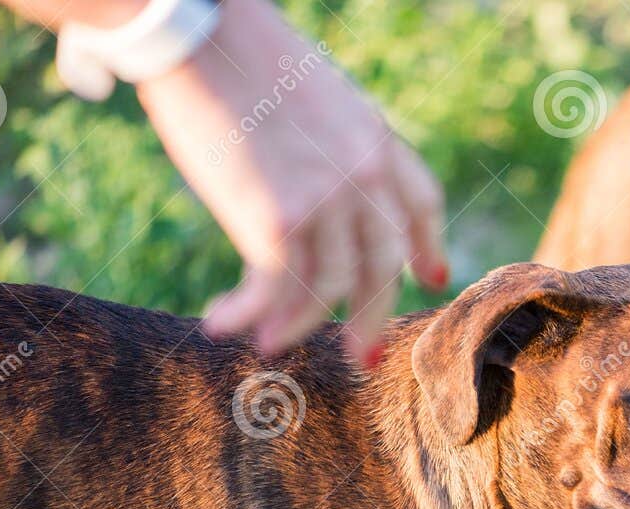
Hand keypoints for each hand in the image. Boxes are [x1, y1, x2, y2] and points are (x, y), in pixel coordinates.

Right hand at [134, 0, 446, 363]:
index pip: (420, 200)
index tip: (431, 276)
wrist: (198, 31)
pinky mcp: (280, 221)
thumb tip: (309, 182)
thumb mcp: (312, 92)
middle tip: (365, 354)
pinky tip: (225, 325)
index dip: (427, 244)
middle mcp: (365, 175)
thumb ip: (328, 142)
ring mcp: (328, 200)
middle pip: (383, 263)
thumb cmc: (235, 54)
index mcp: (376, 136)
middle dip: (373, 314)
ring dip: (297, 325)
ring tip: (271, 346)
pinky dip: (250, 314)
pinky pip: (276, 289)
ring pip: (329, 288)